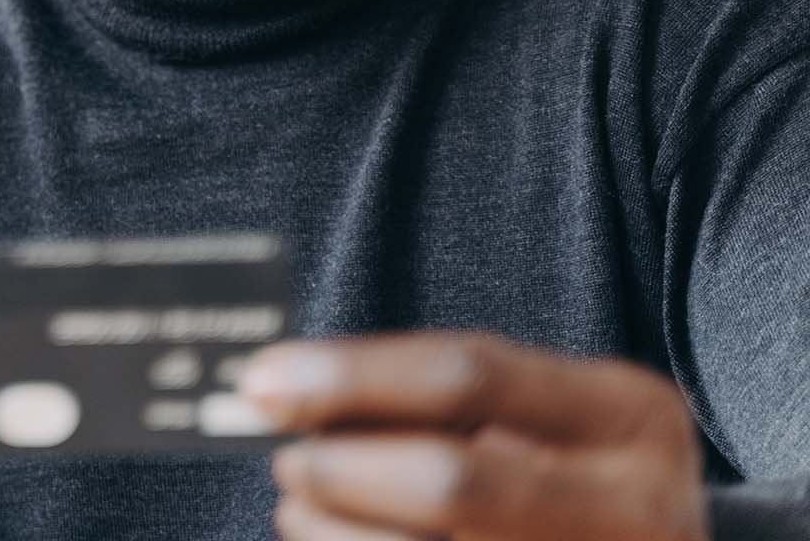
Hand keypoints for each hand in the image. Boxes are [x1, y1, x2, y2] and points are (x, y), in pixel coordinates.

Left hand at [233, 329, 707, 540]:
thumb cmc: (572, 472)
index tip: (261, 379)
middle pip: (449, 481)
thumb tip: (285, 385)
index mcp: (630, 414)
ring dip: (333, 533)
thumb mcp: (544, 414)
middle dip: (340, 469)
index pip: (467, 374)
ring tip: (302, 511)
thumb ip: (436, 396)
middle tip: (287, 462)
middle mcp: (637, 505)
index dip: (350, 374)